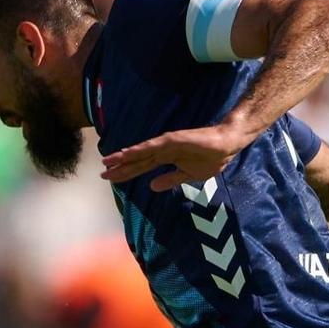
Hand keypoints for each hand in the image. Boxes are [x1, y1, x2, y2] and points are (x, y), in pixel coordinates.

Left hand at [100, 122, 254, 191]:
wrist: (226, 146)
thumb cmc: (210, 159)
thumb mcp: (187, 175)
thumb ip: (170, 179)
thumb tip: (151, 186)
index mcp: (166, 159)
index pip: (142, 167)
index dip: (126, 172)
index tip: (111, 178)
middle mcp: (162, 151)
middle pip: (137, 161)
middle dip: (119, 167)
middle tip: (102, 173)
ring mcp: (166, 145)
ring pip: (141, 152)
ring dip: (124, 157)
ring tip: (108, 162)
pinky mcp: (173, 140)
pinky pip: (153, 146)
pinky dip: (139, 150)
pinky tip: (126, 153)